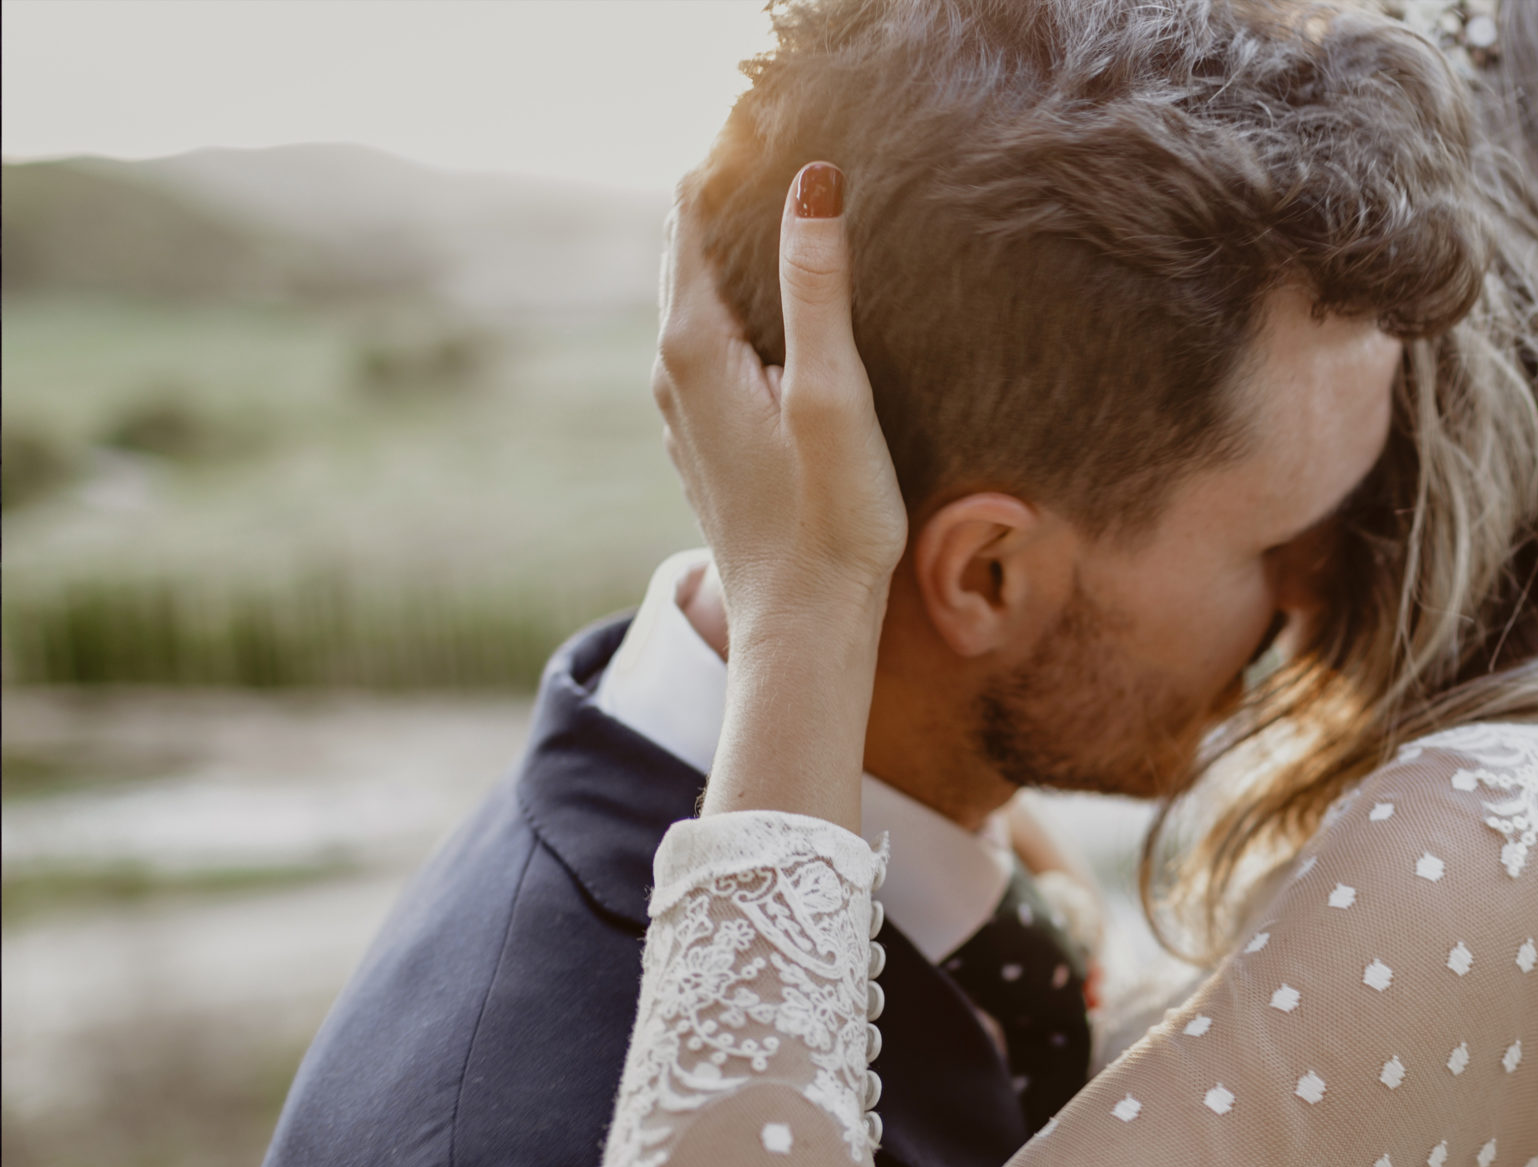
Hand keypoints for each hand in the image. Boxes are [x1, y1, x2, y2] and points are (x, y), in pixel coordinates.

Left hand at [653, 162, 906, 827]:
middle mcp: (673, 374)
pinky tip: (783, 321)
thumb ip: (817, 287)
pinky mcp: (708, 444)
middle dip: (728, 204)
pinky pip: (713, 351)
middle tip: (785, 162)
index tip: (777, 134)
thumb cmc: (829, 519)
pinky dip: (741, 315)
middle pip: (687, 256)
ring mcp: (684, 413)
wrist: (804, 629)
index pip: (690, 217)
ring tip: (787, 224)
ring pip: (698, 305)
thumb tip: (812, 184)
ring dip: (735, 262)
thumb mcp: (833, 394)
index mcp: (696, 348)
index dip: (728, 164)